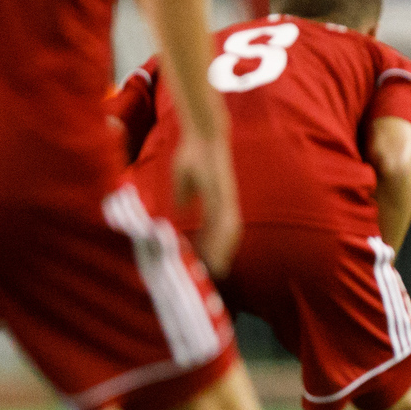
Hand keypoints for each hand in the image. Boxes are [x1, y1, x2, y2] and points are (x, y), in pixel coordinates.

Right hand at [173, 131, 240, 276]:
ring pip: (228, 231)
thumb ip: (184, 196)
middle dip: (220, 255)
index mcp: (215, 200)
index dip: (210, 246)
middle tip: (214, 275)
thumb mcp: (184, 180)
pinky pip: (225, 219)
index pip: (214, 229)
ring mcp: (226, 198)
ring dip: (222, 251)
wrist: (202, 134)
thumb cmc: (192, 153)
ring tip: (216, 270)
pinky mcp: (225, 193)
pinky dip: (221, 237)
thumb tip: (181, 210)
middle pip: (226, 234)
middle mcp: (224, 202)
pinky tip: (216, 249)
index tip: (203, 263)